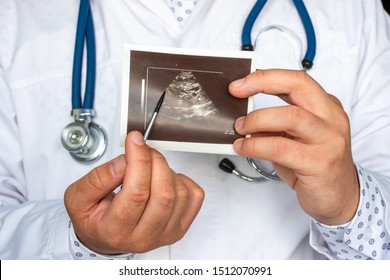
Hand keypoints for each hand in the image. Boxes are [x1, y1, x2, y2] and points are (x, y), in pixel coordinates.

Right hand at [64, 131, 204, 254]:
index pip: (137, 193)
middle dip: (154, 161)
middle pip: (164, 193)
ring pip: (180, 193)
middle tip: (142, 151)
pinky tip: (163, 180)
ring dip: (166, 170)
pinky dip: (182, 179)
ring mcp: (166, 234)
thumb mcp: (80, 198)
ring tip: (148, 169)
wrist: (105, 237)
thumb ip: (99, 178)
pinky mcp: (180, 227)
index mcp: (116, 231)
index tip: (135, 140)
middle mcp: (144, 237)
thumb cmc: (94, 218)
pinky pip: (194, 196)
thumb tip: (126, 159)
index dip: (139, 161)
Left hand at [229, 69, 358, 224]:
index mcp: (327, 107)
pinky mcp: (320, 163)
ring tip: (240, 128)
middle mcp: (331, 119)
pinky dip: (256, 146)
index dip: (266, 76)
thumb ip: (276, 124)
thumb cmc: (314, 166)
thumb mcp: (296, 138)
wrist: (340, 198)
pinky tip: (244, 148)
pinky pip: (281, 148)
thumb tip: (243, 116)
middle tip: (236, 93)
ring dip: (257, 120)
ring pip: (291, 116)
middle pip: (298, 86)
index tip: (240, 83)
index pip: (297, 80)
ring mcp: (329, 140)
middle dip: (262, 83)